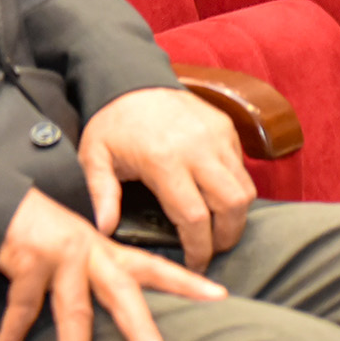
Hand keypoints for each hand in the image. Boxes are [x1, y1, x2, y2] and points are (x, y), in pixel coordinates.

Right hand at [0, 187, 226, 340]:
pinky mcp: (28, 261)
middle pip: (122, 293)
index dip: (186, 281)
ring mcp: (60, 257)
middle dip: (139, 328)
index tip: (220, 297)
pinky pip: (20, 311)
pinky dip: (10, 339)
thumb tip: (122, 311)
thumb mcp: (76, 245)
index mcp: (105, 250)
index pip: (153, 266)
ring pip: (74, 314)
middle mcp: (89, 252)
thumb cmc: (40, 229)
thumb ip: (97, 271)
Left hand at [79, 85, 254, 271]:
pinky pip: (241, 167)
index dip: (199, 250)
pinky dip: (235, 188)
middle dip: (226, 237)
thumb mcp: (94, 156)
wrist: (131, 76)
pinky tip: (215, 196)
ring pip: (245, 189)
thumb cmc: (111, 122)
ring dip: (236, 215)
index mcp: (164, 160)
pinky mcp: (225, 127)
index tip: (194, 264)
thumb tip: (105, 229)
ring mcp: (216, 135)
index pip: (195, 218)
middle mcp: (197, 148)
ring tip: (218, 229)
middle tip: (212, 250)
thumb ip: (101, 193)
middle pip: (232, 206)